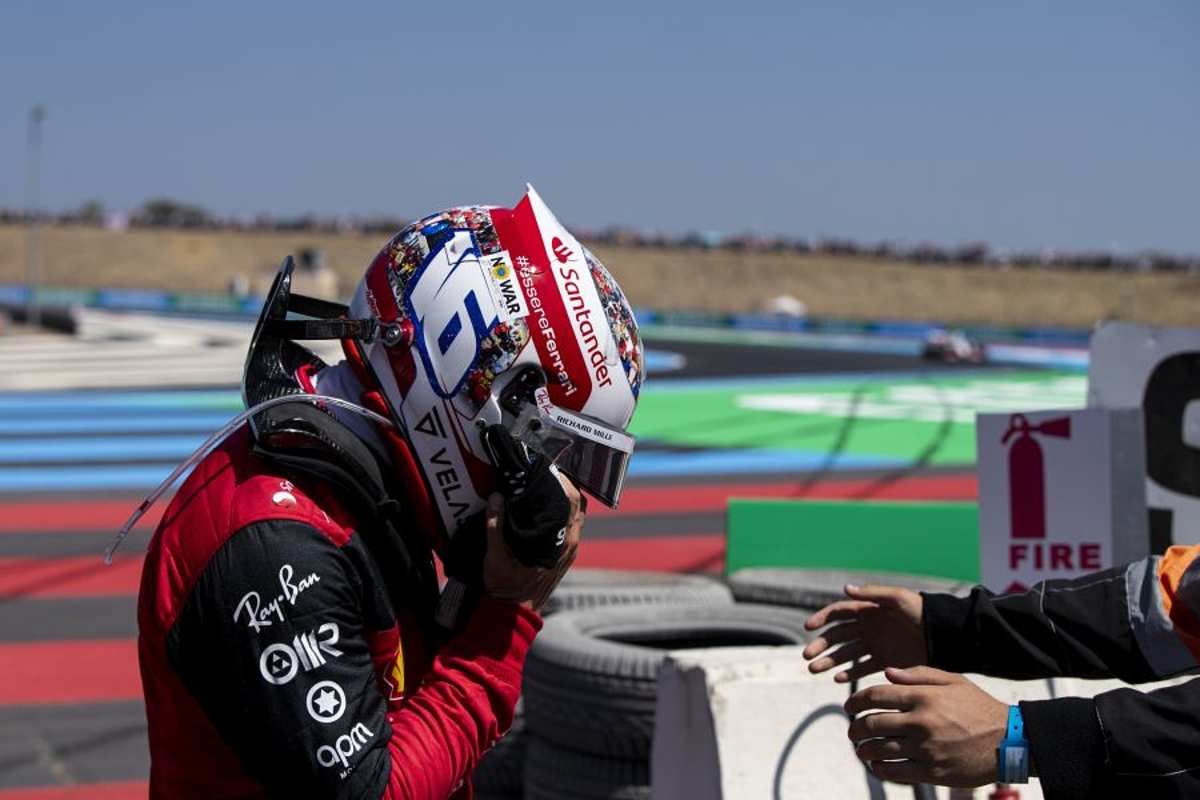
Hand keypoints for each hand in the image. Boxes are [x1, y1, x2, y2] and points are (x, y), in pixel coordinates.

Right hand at [482, 473, 583, 610]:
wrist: (512, 614)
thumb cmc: (504, 586)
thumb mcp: (494, 555)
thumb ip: (495, 525)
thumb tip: (496, 498)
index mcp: (560, 541)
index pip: (572, 499)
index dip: (562, 479)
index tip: (546, 467)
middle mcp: (570, 543)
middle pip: (578, 503)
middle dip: (564, 484)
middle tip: (544, 472)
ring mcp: (569, 549)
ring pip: (576, 514)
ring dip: (565, 498)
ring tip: (544, 486)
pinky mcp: (565, 555)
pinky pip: (571, 525)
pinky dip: (562, 512)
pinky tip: (544, 508)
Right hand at [802, 584, 925, 682]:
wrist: (944, 635)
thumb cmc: (922, 612)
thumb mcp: (899, 599)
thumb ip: (873, 594)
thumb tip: (845, 588)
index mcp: (868, 610)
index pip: (838, 613)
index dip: (822, 619)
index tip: (808, 628)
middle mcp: (867, 628)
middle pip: (837, 636)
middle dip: (820, 645)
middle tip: (807, 656)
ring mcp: (875, 646)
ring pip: (845, 654)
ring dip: (828, 661)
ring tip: (814, 670)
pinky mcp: (884, 662)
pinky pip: (862, 669)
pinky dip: (849, 674)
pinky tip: (837, 679)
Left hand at [844, 666, 1007, 787]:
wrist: (1010, 741)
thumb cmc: (978, 707)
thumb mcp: (953, 681)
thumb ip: (918, 675)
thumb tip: (887, 673)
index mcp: (923, 697)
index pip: (875, 696)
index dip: (855, 701)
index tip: (848, 707)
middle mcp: (921, 722)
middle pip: (872, 724)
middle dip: (855, 728)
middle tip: (852, 731)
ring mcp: (925, 749)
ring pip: (879, 749)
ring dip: (864, 750)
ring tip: (862, 749)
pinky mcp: (932, 772)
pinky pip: (894, 771)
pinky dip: (880, 768)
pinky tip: (878, 765)